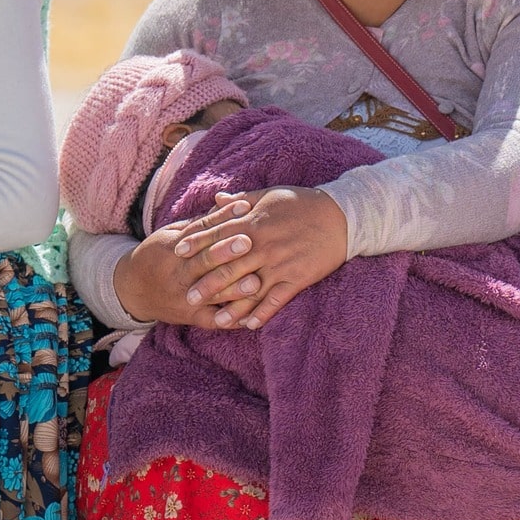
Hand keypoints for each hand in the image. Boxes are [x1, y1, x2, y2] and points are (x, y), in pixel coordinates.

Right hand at [112, 200, 265, 327]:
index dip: (221, 222)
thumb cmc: (159, 254)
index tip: (244, 211)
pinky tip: (250, 319)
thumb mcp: (172, 234)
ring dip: (234, 290)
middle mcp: (179, 274)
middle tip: (249, 242)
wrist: (130, 289)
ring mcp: (185, 297)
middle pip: (205, 262)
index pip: (201, 234)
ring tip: (256, 283)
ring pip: (211, 293)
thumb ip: (201, 223)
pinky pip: (211, 321)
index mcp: (174, 249)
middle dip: (226, 253)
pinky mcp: (190, 317)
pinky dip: (230, 321)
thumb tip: (229, 201)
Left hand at [164, 187, 348, 329]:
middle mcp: (262, 246)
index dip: (195, 244)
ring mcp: (280, 264)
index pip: (215, 235)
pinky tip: (249, 325)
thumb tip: (216, 199)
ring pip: (248, 290)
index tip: (177, 254)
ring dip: (230, 307)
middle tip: (188, 298)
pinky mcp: (297, 278)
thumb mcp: (270, 195)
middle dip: (205, 285)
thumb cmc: (304, 203)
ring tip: (214, 321)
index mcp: (252, 223)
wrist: (342, 216)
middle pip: (226, 269)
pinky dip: (262, 314)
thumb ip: (241, 200)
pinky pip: (276, 300)